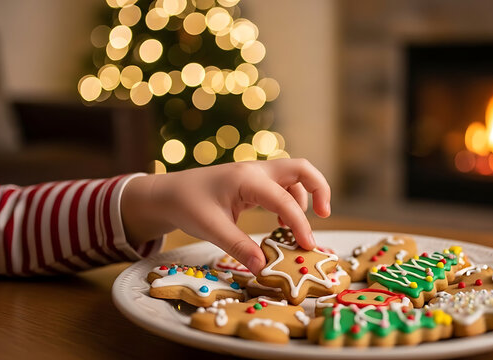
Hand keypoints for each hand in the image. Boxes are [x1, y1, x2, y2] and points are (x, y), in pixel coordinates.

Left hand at [121, 159, 330, 273]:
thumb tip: (264, 268)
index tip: (307, 247)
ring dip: (303, 198)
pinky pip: (281, 187)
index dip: (300, 225)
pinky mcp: (253, 182)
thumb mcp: (212, 228)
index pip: (285, 200)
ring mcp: (256, 174)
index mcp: (248, 179)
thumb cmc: (187, 205)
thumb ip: (239, 247)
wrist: (168, 192)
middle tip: (324, 215)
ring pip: (294, 177)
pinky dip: (289, 202)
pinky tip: (281, 225)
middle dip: (320, 189)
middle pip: (302, 169)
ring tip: (295, 229)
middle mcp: (257, 171)